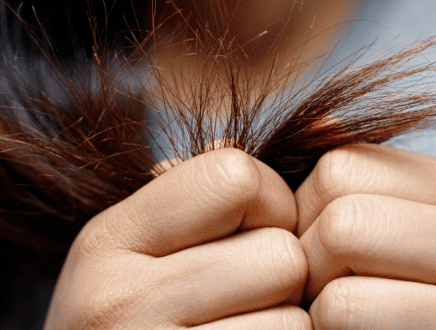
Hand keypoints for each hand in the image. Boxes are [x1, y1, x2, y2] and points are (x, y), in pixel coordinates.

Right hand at [44, 148, 310, 328]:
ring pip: (295, 320)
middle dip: (283, 274)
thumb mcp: (143, 246)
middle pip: (279, 254)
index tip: (257, 230)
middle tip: (254, 295)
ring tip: (245, 329)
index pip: (236, 177)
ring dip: (287, 325)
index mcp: (108, 238)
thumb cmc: (135, 317)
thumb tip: (327, 127)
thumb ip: (211, 188)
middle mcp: (116, 301)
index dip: (270, 200)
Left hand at [294, 144, 435, 328]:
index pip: (341, 166)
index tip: (321, 253)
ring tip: (348, 320)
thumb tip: (319, 121)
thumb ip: (366, 185)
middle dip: (311, 263)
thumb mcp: (409, 231)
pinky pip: (350, 317)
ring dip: (321, 308)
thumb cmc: (428, 304)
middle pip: (341, 220)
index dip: (304, 212)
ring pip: (342, 281)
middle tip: (325, 293)